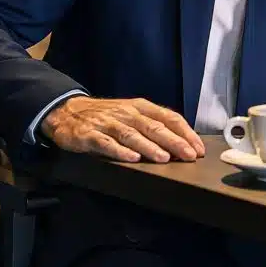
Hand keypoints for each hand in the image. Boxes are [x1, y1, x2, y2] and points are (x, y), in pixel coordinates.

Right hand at [40, 96, 205, 163]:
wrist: (67, 112)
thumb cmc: (106, 116)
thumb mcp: (131, 114)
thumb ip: (153, 125)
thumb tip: (182, 143)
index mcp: (140, 107)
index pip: (169, 117)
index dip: (185, 133)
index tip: (198, 148)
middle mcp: (127, 113)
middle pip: (154, 127)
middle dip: (174, 142)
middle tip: (189, 156)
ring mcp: (108, 123)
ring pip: (133, 135)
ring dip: (150, 147)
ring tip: (164, 158)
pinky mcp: (89, 134)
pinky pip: (106, 143)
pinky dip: (120, 150)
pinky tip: (132, 158)